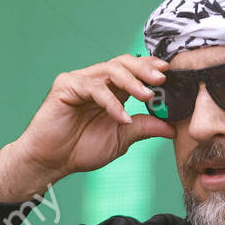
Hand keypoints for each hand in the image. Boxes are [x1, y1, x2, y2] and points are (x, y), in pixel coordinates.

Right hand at [0, 54, 175, 195]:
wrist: (53, 161)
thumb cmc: (81, 149)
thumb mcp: (121, 138)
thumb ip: (143, 128)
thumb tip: (171, 127)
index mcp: (111, 91)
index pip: (133, 71)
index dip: (150, 69)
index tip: (170, 73)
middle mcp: (96, 81)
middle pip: (123, 63)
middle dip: (144, 69)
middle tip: (162, 78)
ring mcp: (80, 81)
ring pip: (110, 70)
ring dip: (132, 82)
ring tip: (147, 96)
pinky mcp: (66, 86)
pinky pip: (94, 87)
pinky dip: (111, 102)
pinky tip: (121, 117)